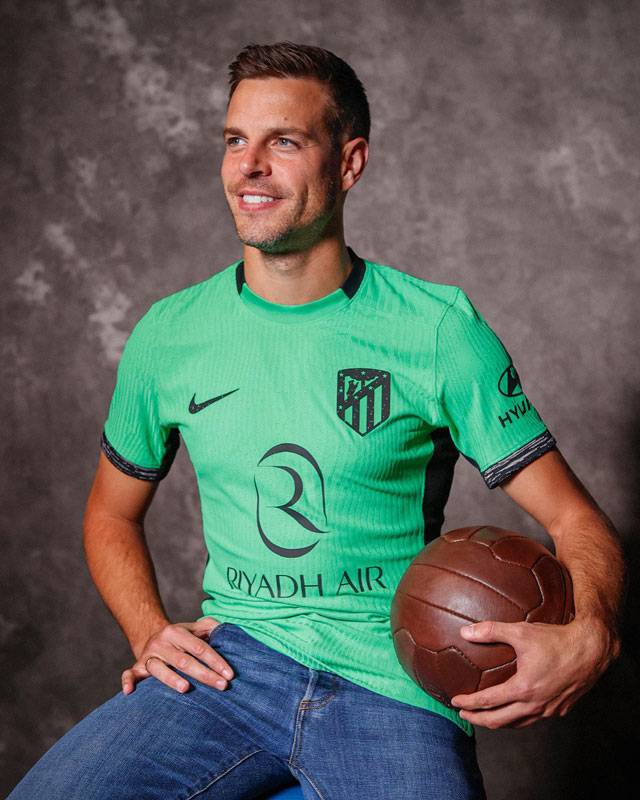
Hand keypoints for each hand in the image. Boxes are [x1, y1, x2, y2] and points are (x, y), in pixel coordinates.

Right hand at [121, 617, 234, 694]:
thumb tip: (227, 631)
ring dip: (171, 679)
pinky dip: (128, 681)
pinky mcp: (136, 667)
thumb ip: (211, 627)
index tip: (229, 675)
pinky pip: (129, 674)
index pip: (199, 648)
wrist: (151, 636)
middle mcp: (162, 643)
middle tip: (221, 686)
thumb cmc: (181, 638)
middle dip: (204, 674)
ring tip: (186, 688)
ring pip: (158, 668)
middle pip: (184, 661)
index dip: (216, 661)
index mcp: (177, 632)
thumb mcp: (195, 628)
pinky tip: (130, 692)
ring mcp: (148, 656)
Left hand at [450, 616, 616, 728]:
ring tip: (485, 715)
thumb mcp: (520, 631)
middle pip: (500, 721)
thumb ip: (491, 631)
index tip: (455, 702)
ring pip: (518, 724)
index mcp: (523, 688)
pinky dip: (519, 718)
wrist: (591, 649)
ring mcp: (549, 710)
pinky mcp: (560, 709)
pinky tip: (514, 709)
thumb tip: (465, 631)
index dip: (469, 703)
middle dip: (478, 719)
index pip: (488, 702)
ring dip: (499, 722)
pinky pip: (535, 719)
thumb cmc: (556, 639)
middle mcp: (536, 704)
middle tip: (464, 715)